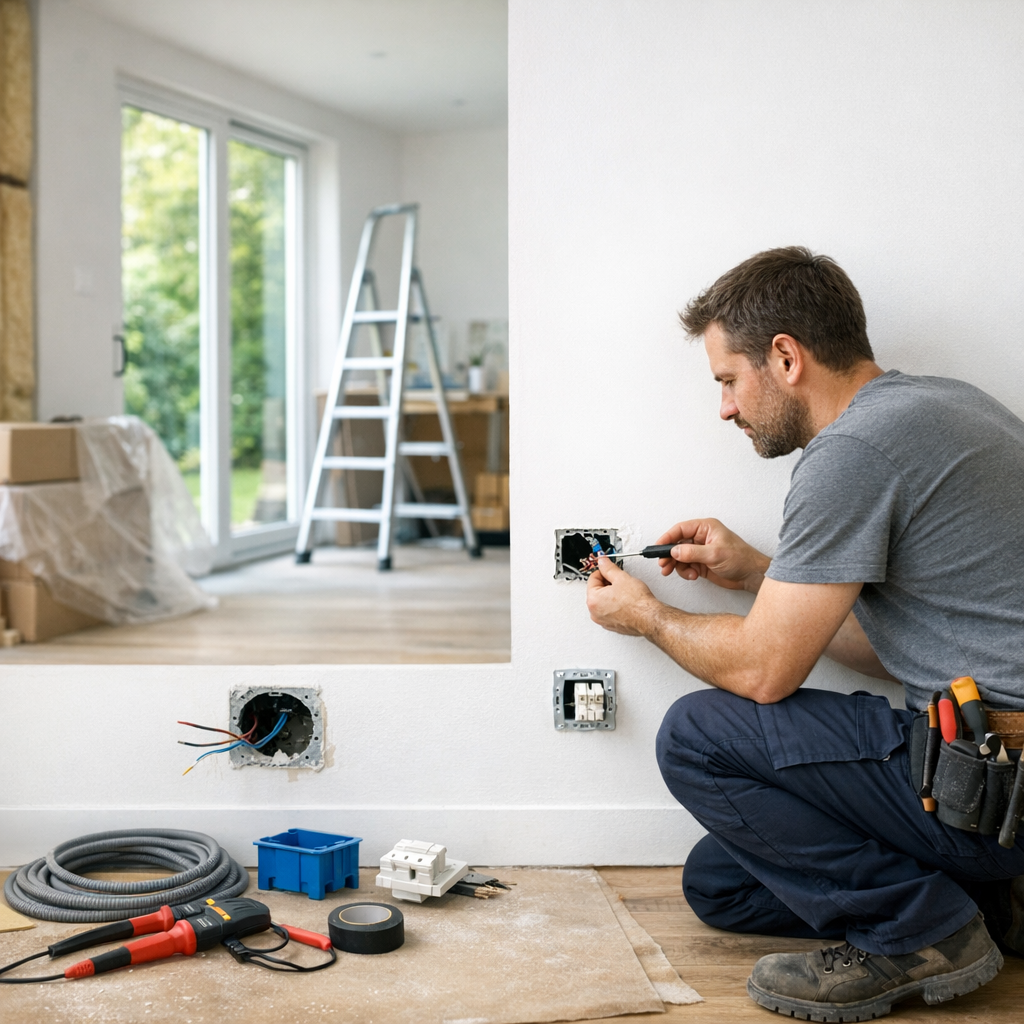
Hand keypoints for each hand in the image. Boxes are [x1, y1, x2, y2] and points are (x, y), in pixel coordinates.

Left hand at [586, 556, 659, 635]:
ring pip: (603, 601)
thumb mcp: (621, 577)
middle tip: (620, 581)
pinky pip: (610, 611)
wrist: (649, 617)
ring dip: (611, 595)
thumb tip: (602, 562)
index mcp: (593, 600)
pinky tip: (625, 602)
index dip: (603, 571)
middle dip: (607, 584)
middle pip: (597, 590)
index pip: (593, 578)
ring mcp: (603, 621)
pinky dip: (615, 606)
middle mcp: (595, 613)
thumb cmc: (637, 602)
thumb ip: (608, 568)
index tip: (609, 569)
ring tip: (624, 592)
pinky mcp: (612, 625)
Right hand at [655, 518, 770, 592]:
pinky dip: (686, 572)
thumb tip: (674, 551)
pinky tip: (693, 575)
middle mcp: (701, 538)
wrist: (751, 576)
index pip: (680, 529)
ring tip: (684, 573)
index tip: (658, 547)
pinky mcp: (700, 563)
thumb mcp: (715, 554)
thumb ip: (692, 552)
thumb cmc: (741, 559)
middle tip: (664, 565)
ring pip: (679, 557)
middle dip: (670, 555)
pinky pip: (685, 566)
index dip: (667, 538)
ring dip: (678, 566)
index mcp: (705, 528)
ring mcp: (700, 551)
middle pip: (677, 544)